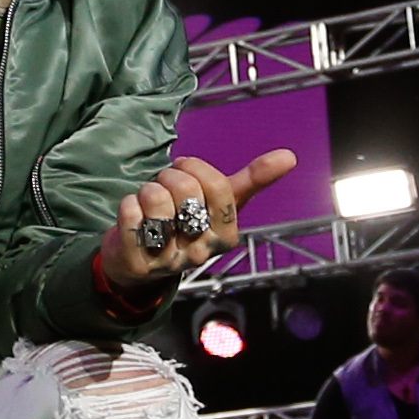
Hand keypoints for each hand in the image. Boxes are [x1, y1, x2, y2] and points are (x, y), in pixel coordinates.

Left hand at [100, 150, 297, 293]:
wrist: (140, 261)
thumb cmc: (183, 224)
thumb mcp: (219, 204)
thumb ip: (252, 181)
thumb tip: (289, 156)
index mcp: (226, 237)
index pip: (218, 187)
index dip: (195, 167)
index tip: (184, 167)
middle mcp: (201, 253)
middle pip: (186, 190)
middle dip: (169, 176)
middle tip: (164, 187)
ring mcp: (169, 260)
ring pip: (156, 199)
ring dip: (147, 190)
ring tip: (149, 202)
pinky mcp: (138, 263)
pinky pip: (130, 212)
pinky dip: (128, 204)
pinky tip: (134, 216)